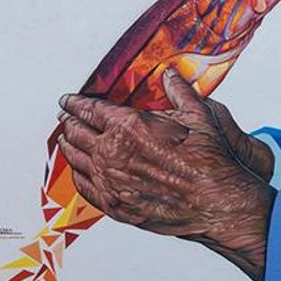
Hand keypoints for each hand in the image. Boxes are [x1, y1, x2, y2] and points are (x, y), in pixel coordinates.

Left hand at [57, 69, 274, 280]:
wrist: (214, 201)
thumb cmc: (209, 161)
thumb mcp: (199, 115)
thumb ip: (179, 91)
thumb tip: (170, 76)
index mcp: (129, 127)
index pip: (90, 109)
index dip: (76, 102)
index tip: (70, 100)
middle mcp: (113, 153)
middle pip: (77, 132)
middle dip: (69, 121)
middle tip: (66, 116)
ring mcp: (110, 181)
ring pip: (76, 159)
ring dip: (69, 146)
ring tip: (67, 139)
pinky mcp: (114, 204)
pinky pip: (84, 186)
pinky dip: (77, 175)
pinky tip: (78, 170)